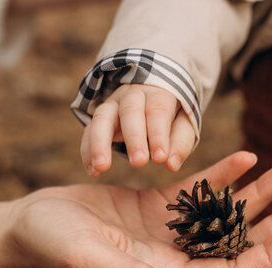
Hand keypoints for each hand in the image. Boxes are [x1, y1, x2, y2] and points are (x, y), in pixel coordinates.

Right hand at [6, 152, 271, 267]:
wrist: (33, 224)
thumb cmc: (55, 248)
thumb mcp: (94, 265)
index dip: (270, 255)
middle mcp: (178, 258)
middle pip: (241, 242)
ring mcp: (172, 231)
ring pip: (227, 212)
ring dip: (260, 192)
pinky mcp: (160, 206)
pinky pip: (201, 189)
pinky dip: (225, 174)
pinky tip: (248, 157)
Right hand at [80, 84, 195, 175]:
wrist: (154, 98)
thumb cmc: (173, 116)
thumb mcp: (183, 126)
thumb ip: (180, 143)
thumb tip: (171, 165)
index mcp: (158, 93)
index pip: (158, 110)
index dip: (158, 134)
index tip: (160, 158)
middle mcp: (133, 94)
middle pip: (130, 111)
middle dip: (133, 137)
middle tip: (139, 162)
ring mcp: (113, 104)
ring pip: (102, 118)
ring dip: (100, 143)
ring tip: (102, 167)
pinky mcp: (100, 118)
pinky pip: (88, 131)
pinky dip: (87, 151)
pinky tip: (93, 171)